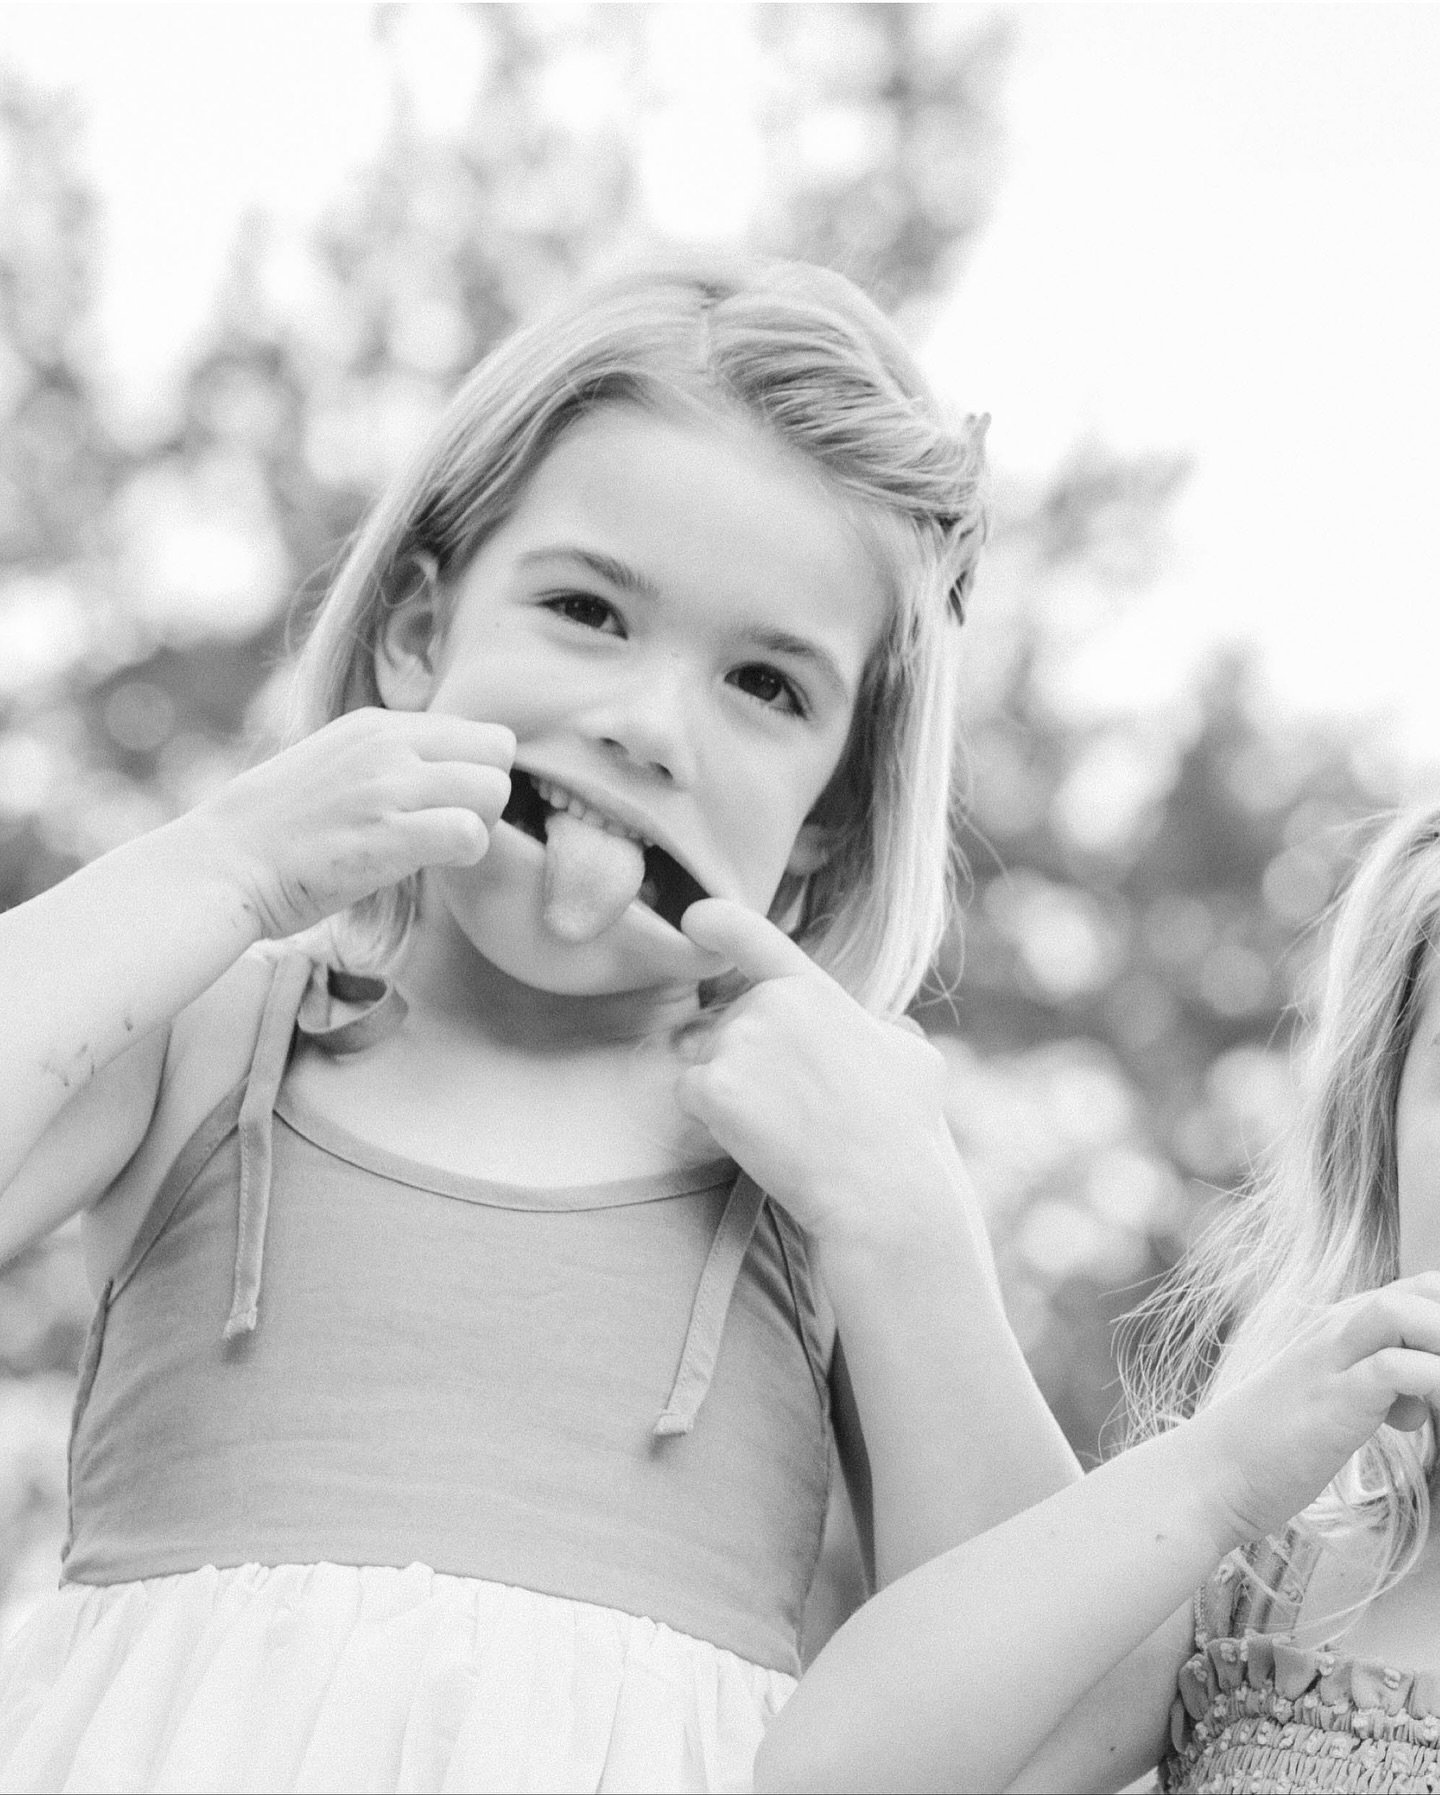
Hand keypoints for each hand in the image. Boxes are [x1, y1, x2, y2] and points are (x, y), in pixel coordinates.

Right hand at [188, 707, 514, 939]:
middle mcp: (388, 744)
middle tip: (449, 828)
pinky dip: (465, 856)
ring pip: (493, 788)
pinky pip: (471, 833)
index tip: (445, 805)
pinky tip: (431, 865)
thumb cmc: (277, 831)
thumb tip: (442, 776)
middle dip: (486, 796)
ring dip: (479, 826)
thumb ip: (388, 761)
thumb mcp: (335, 766)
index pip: (477, 730)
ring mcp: (388, 786)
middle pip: (498, 752)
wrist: (224, 864)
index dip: (474, 773)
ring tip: (437, 848)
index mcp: (377, 724)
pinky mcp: (388, 834)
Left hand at [676, 898, 955, 1249]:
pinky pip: (691, 1096)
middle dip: (750, 1060)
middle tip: (799, 1106)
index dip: (716, 922)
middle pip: (731, 1026)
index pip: (751, 936)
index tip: (694, 918)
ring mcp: (738, 1044)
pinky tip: (757, 1138)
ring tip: (786, 1127)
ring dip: (734, 1093)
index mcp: (814, 989)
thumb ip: (882, 1031)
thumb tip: (881, 1031)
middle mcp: (769, 1004)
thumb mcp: (915, 1057)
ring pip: (710, 1062)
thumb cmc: (904, 1129)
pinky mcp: (714, 1088)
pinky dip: (712, 1119)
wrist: (880, 1189)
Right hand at [1195, 1271, 1439, 1547]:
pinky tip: (1424, 1417)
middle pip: (1421, 1288)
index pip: (1418, 1290)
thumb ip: (1373, 1391)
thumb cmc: (1269, 1447)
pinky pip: (1395, 1370)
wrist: (1209, 1476)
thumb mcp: (1329, 1402)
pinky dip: (1432, 1380)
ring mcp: (1330, 1361)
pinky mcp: (1331, 1400)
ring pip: (1404, 1311)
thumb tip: (1418, 1405)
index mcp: (1339, 1327)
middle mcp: (1336, 1330)